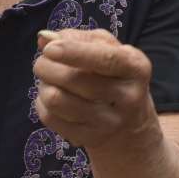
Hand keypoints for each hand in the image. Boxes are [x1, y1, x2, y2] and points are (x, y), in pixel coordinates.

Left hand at [33, 28, 159, 153]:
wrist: (129, 124)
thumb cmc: (113, 75)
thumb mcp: (108, 49)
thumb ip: (79, 38)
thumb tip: (44, 38)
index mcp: (137, 67)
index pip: (106, 59)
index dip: (75, 52)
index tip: (49, 48)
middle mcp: (128, 97)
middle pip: (74, 79)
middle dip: (47, 66)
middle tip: (41, 61)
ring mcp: (110, 122)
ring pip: (58, 100)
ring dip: (43, 85)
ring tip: (46, 80)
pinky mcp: (91, 139)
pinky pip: (51, 119)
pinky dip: (42, 104)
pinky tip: (50, 98)